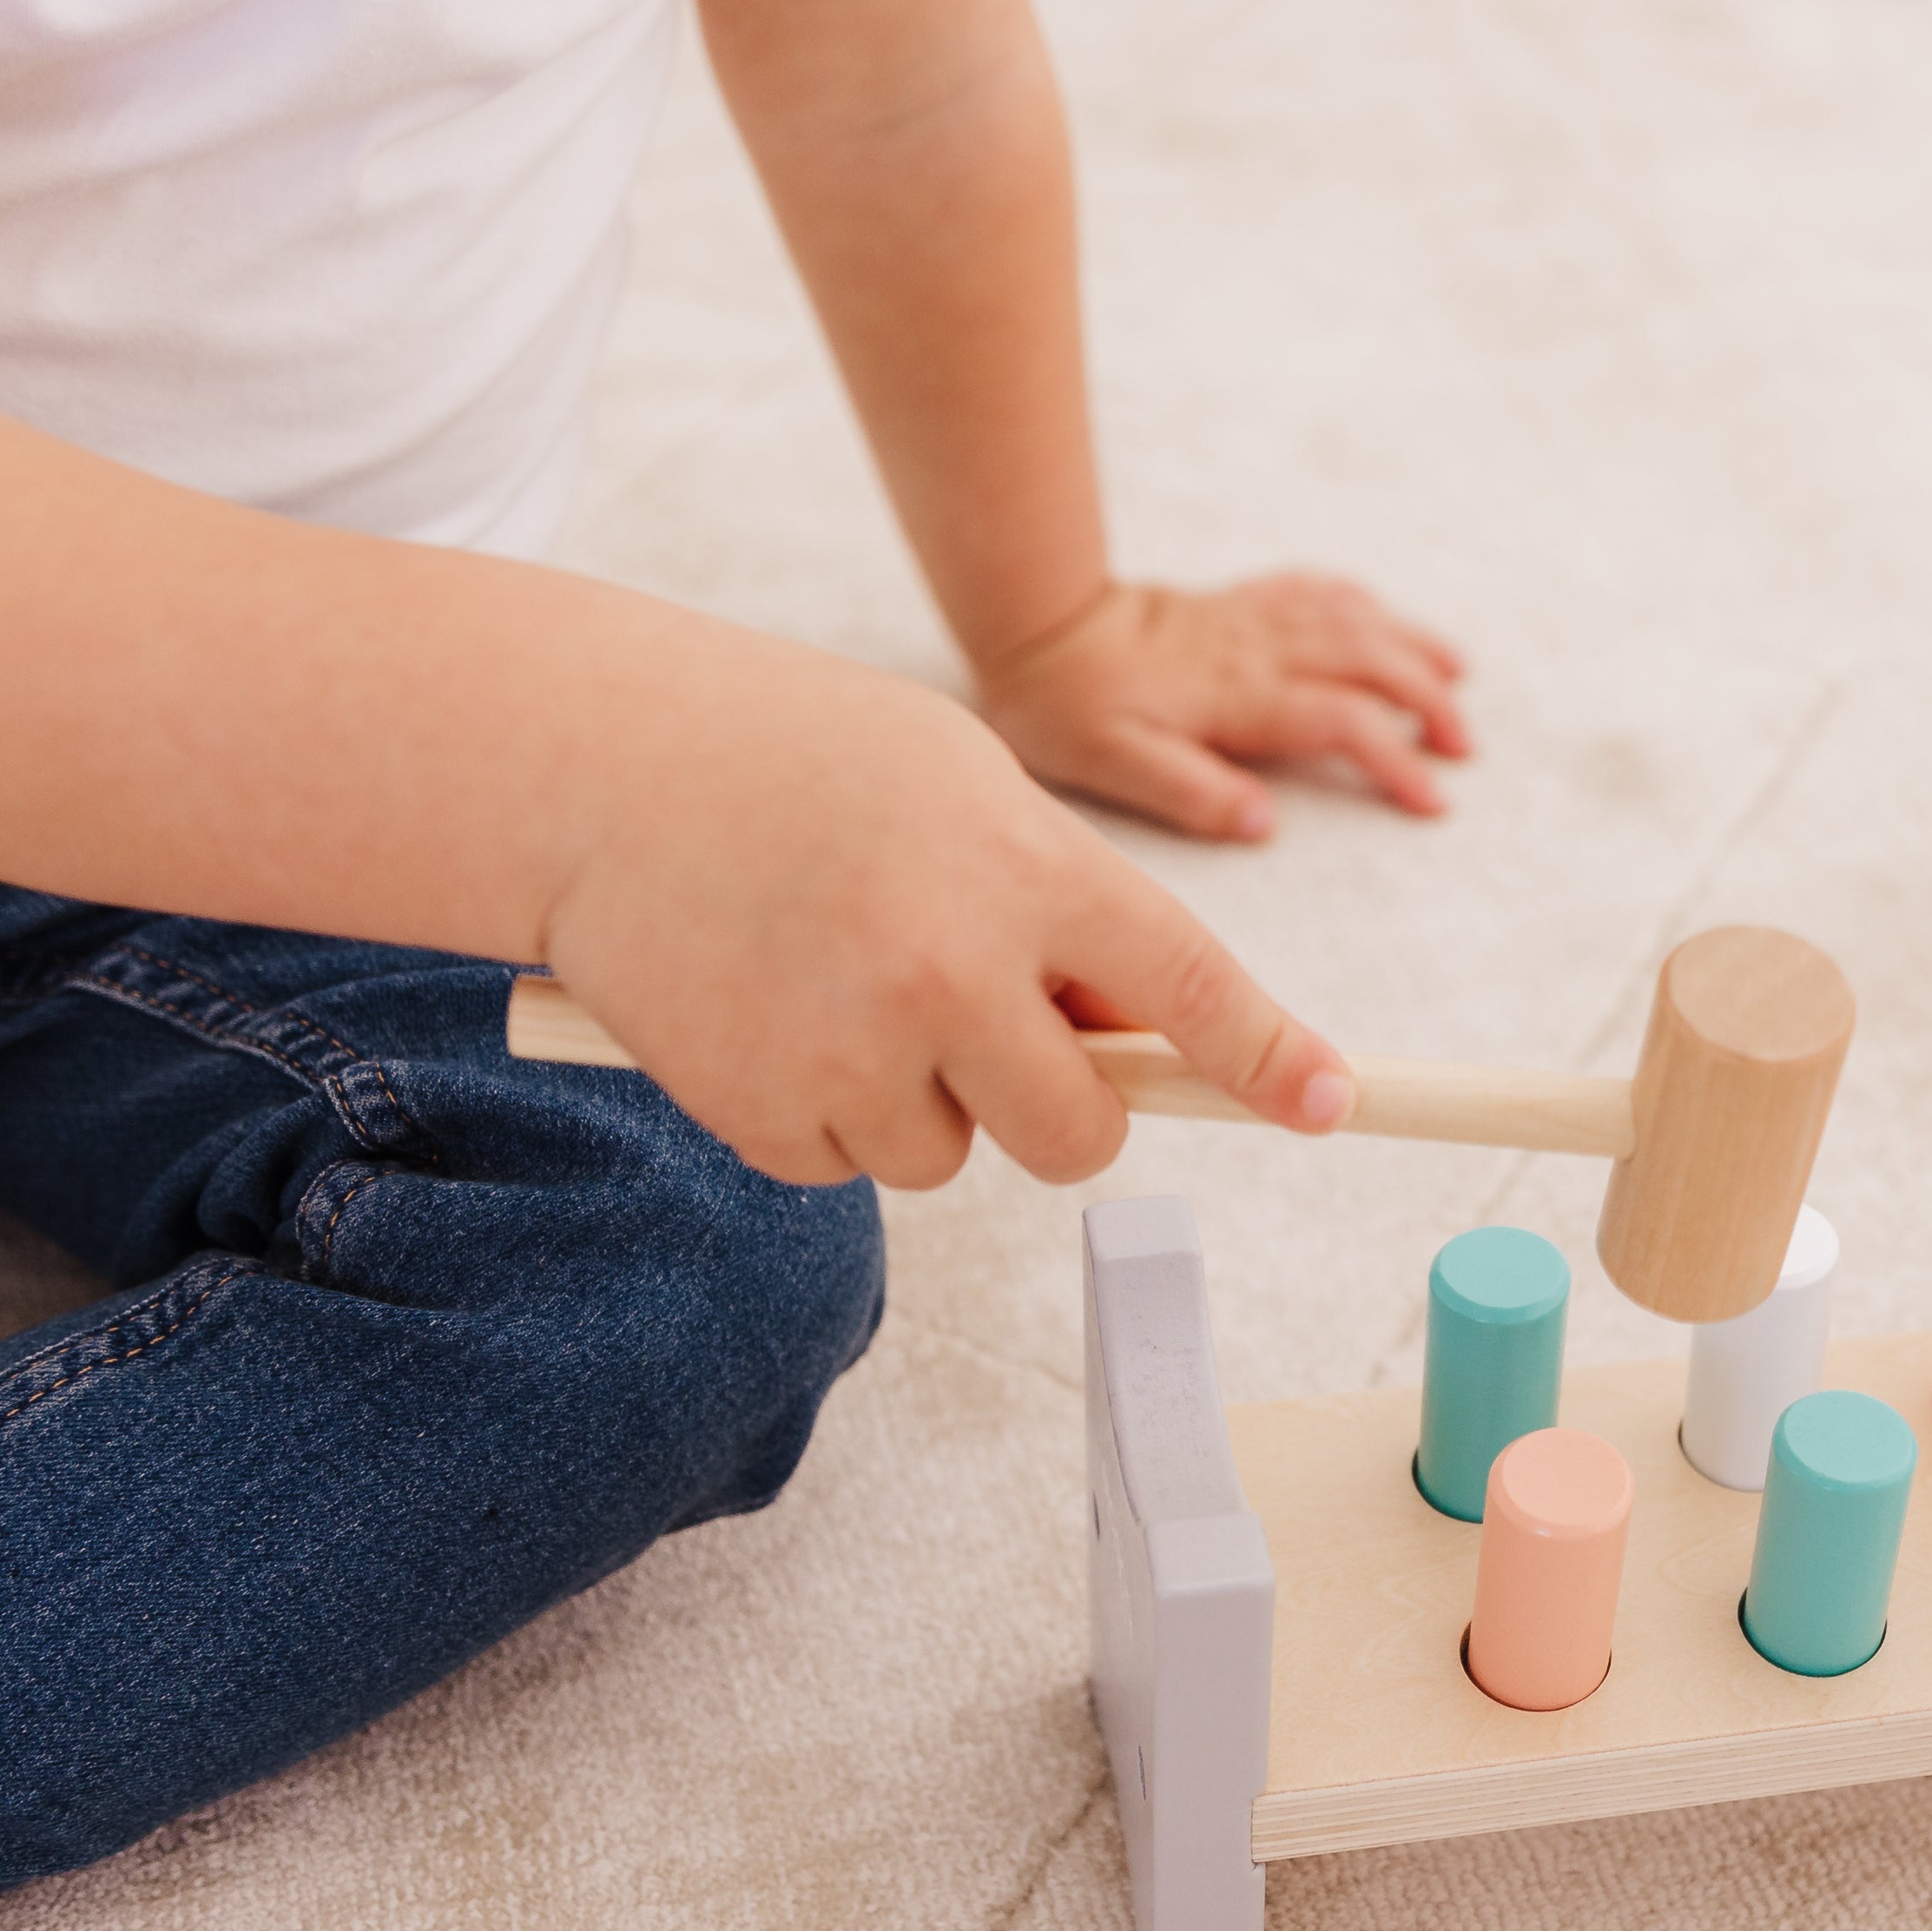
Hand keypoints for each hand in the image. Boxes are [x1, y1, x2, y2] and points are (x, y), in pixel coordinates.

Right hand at [537, 671, 1350, 1187]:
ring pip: (953, 1157)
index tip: (1330, 1101)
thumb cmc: (805, 765)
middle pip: (1081, 1133)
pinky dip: (825, 1110)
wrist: (602, 768)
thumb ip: (1062, 906)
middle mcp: (953, 971)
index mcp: (1026, 871)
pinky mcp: (765, 1112)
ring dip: (922, 1098)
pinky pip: (848, 1165)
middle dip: (1063, 1106)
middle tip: (999, 1032)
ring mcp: (855, 1051)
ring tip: (838, 977)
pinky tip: (773, 1009)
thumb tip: (1144, 1036)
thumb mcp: (968, 789)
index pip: (1190, 990)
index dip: (1268, 1059)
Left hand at [974, 573, 1470, 839]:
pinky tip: (1383, 617)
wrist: (1034, 622)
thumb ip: (1192, 793)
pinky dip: (1361, 603)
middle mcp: (1259, 651)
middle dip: (1428, 701)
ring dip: (1413, 648)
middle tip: (1461, 748)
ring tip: (1457, 679)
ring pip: (1355, 621)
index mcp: (1240, 698)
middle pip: (1370, 664)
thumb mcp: (1113, 766)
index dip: (1396, 761)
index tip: (1432, 801)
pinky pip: (1314, 590)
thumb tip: (1263, 822)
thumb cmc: (1065, 704)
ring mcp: (1250, 620)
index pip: (1343, 724)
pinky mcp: (1234, 604)